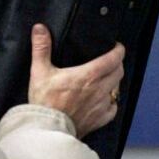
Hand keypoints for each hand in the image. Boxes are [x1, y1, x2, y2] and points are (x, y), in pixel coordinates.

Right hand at [28, 23, 124, 138]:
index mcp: (88, 75)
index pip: (114, 58)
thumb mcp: (39, 71)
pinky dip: (111, 103)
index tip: (116, 46)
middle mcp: (99, 89)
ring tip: (107, 78)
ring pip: (117, 89)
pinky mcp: (99, 119)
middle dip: (117, 64)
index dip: (118, 50)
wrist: (47, 129)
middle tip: (110, 60)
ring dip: (114, 82)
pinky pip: (113, 108)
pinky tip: (104, 101)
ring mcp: (101, 105)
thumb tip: (40, 29)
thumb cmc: (45, 102)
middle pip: (119, 72)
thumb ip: (41, 48)